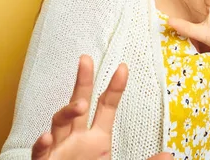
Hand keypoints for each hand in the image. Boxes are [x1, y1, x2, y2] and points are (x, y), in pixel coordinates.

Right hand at [31, 55, 172, 159]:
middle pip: (79, 103)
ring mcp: (59, 149)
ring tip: (81, 105)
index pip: (106, 107)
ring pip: (59, 123)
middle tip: (86, 59)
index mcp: (97, 139)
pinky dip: (42, 145)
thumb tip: (168, 156)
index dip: (114, 88)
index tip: (123, 68)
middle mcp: (76, 139)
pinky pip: (40, 152)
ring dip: (68, 111)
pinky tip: (47, 136)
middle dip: (82, 81)